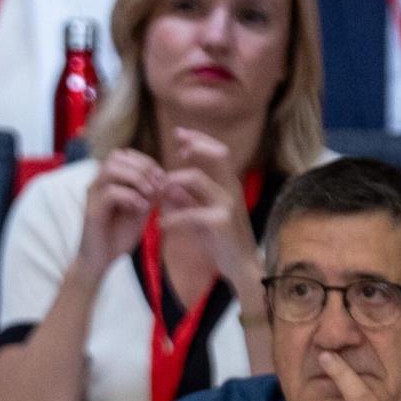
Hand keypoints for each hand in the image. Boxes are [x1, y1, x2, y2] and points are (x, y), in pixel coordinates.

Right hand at [75, 149, 163, 273]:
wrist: (101, 260)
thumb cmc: (118, 235)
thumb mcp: (140, 210)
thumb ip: (149, 194)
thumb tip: (163, 180)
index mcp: (107, 181)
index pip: (125, 155)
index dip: (146, 161)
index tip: (162, 178)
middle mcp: (97, 183)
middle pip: (117, 156)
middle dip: (143, 167)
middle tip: (157, 186)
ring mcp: (92, 195)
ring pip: (112, 169)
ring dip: (136, 178)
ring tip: (149, 194)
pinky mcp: (92, 210)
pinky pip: (111, 192)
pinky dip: (131, 197)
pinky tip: (141, 209)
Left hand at [157, 129, 260, 285]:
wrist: (242, 267)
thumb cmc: (221, 241)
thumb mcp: (203, 215)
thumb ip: (188, 200)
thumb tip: (168, 185)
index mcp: (228, 186)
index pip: (219, 151)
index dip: (200, 139)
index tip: (179, 133)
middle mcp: (231, 190)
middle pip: (218, 154)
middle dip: (195, 144)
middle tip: (176, 145)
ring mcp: (228, 205)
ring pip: (197, 178)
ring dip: (172, 180)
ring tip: (159, 191)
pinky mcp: (221, 222)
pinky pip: (190, 213)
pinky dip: (172, 217)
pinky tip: (161, 225)